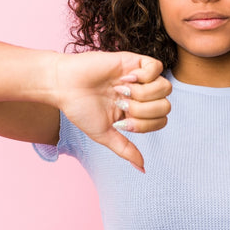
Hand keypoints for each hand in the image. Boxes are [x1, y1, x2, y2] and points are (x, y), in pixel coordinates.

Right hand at [53, 51, 170, 171]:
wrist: (64, 85)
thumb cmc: (81, 109)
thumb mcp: (104, 134)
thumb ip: (125, 149)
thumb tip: (143, 169)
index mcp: (138, 111)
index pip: (161, 121)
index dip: (144, 125)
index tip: (121, 122)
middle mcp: (143, 94)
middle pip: (166, 106)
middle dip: (142, 110)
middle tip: (120, 104)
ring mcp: (141, 77)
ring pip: (165, 88)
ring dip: (143, 93)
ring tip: (122, 90)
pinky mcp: (135, 61)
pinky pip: (157, 67)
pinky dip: (143, 76)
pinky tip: (125, 77)